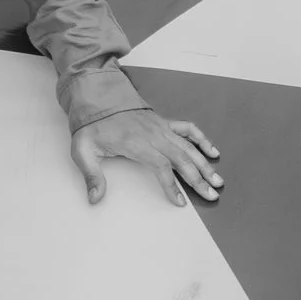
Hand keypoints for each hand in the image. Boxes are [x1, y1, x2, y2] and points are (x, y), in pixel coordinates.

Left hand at [71, 108, 222, 206]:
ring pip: (189, 147)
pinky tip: (213, 152)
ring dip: (205, 165)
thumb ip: (91, 176)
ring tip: (218, 180)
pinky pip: (188, 130)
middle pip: (182, 159)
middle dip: (198, 179)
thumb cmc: (92, 125)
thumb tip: (95, 198)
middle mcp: (153, 135)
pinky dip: (202, 140)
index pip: (161, 166)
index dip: (172, 185)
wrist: (97, 97)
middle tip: (211, 195)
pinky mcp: (164, 123)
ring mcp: (161, 128)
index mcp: (136, 143)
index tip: (181, 201)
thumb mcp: (83, 151)